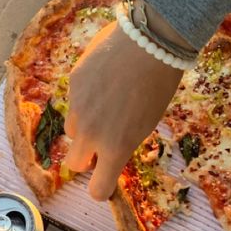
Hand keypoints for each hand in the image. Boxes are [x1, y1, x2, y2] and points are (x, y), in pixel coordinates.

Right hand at [63, 22, 182, 199]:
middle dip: (85, 157)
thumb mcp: (146, 122)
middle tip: (101, 141)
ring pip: (72, 130)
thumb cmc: (159, 85)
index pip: (97, 189)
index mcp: (115, 148)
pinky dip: (84, 97)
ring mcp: (78, 109)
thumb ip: (122, 141)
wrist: (150, 42)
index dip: (100, 187)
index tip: (105, 178)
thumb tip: (110, 149)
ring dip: (83, 126)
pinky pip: (73, 101)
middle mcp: (91, 133)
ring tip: (105, 104)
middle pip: (74, 162)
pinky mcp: (72, 85)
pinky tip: (102, 79)